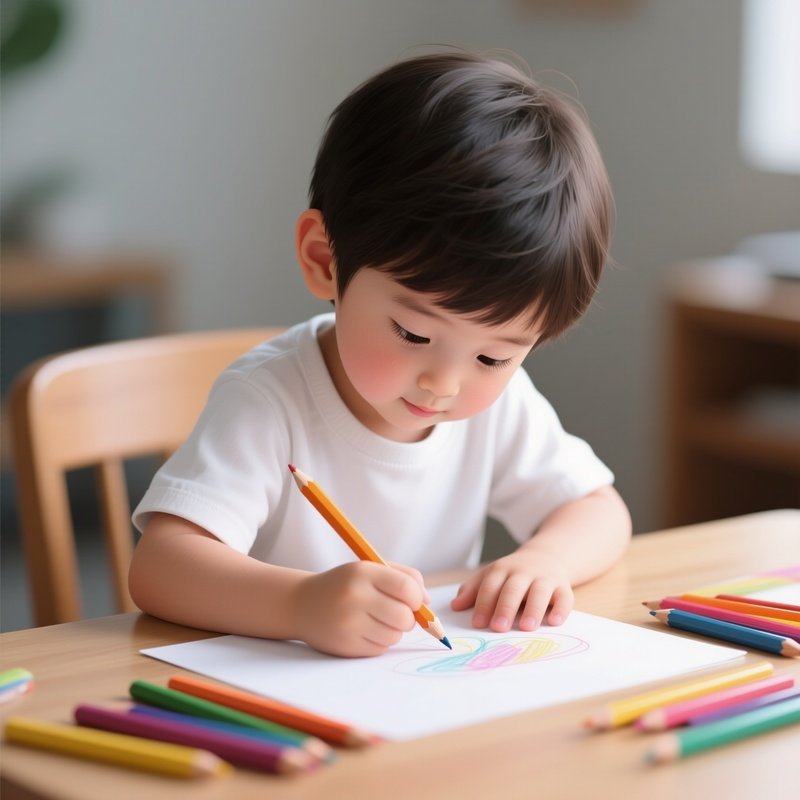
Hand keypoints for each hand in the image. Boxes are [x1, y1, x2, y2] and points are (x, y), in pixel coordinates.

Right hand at [293, 561, 424, 656]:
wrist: (302, 604)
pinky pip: (380, 649)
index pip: (407, 588)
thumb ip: (404, 577)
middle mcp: (355, 597)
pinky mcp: (345, 646)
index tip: (413, 600)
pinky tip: (363, 630)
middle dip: (408, 618)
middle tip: (397, 613)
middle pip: (404, 617)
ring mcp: (348, 623)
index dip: (417, 598)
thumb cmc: (345, 584)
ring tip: (375, 619)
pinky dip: (379, 642)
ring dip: (393, 631)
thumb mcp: (370, 569)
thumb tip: (427, 602)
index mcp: (363, 572)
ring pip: (394, 636)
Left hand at [450, 548, 572, 631]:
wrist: (547, 556)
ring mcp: (545, 579)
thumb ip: (473, 590)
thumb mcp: (492, 575)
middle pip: (513, 588)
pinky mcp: (563, 587)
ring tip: (526, 627)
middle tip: (498, 627)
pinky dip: (561, 609)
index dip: (483, 603)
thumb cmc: (513, 573)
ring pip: (539, 592)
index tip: (477, 623)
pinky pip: (564, 597)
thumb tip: (455, 606)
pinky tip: (554, 621)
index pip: (490, 585)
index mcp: (502, 570)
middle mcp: (524, 572)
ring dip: (533, 609)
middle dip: (505, 607)